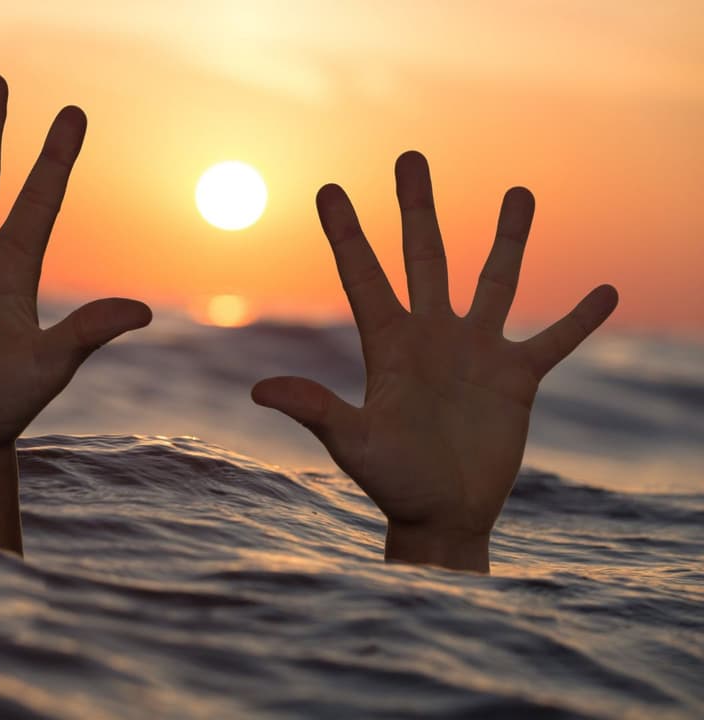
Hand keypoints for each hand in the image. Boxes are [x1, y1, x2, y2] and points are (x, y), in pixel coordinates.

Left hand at [251, 151, 617, 571]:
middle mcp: (431, 335)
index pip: (362, 275)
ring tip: (519, 191)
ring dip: (508, 238)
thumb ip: (316, 410)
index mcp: (388, 345)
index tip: (328, 188)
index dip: (345, 233)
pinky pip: (553, 339)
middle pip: (424, 255)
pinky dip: (579, 319)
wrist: (441, 516)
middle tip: (410, 156)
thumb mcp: (353, 444)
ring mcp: (475, 352)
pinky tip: (605, 291)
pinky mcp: (516, 378)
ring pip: (494, 280)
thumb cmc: (391, 483)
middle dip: (417, 207)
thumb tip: (260, 390)